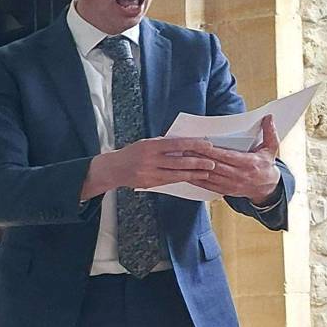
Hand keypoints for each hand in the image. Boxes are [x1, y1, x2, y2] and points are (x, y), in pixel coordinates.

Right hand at [87, 136, 212, 195]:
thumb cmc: (132, 153)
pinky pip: (170, 181)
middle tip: (212, 162)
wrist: (113, 169)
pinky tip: (192, 177)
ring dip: (194, 173)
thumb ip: (163, 144)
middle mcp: (150, 160)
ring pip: (176, 174)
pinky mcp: (149, 183)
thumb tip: (185, 142)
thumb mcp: (146, 143)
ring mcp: (149, 173)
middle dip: (198, 162)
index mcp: (150, 146)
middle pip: (179, 161)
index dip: (194, 145)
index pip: (177, 144)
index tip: (207, 145)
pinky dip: (182, 179)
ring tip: (207, 172)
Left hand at [189, 117, 281, 203]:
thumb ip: (269, 132)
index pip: (226, 156)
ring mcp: (230, 184)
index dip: (211, 151)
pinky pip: (207, 186)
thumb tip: (269, 117)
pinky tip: (185, 174)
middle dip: (198, 158)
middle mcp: (238, 175)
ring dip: (194, 169)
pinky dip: (196, 180)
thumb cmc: (266, 165)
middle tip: (183, 149)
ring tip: (181, 160)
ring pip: (208, 176)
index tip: (199, 144)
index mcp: (248, 163)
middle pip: (214, 165)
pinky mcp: (224, 191)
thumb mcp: (271, 148)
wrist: (267, 188)